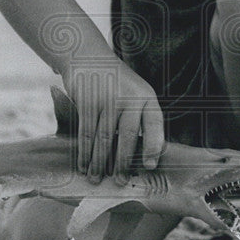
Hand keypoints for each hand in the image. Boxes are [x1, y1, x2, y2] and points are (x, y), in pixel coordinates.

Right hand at [62, 58, 164, 183]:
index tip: (149, 166)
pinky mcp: (88, 102)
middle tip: (120, 182)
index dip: (153, 147)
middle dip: (123, 164)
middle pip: (128, 138)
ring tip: (97, 180)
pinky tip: (83, 165)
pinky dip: (84, 153)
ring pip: (104, 139)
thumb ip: (140, 118)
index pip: (155, 125)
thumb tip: (144, 156)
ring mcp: (108, 99)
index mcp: (147, 97)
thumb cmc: (116, 83)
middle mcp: (130, 98)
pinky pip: (87, 133)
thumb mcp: (136, 93)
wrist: (88, 57)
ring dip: (100, 163)